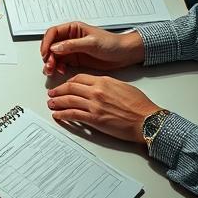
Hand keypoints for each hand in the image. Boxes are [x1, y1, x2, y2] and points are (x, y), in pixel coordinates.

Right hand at [41, 21, 143, 75]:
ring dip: (51, 63)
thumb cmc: (112, 43)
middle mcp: (71, 38)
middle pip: (51, 45)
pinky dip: (58, 68)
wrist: (124, 54)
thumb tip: (56, 47)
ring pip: (55, 55)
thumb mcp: (92, 43)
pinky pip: (61, 63)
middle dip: (48, 55)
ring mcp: (72, 50)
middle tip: (49, 65)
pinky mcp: (75, 60)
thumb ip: (72, 45)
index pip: (53, 33)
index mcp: (73, 29)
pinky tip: (61, 71)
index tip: (46, 53)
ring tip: (52, 70)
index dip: (46, 42)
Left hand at [47, 73, 161, 143]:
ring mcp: (94, 105)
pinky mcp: (94, 119)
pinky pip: (73, 115)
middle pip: (70, 88)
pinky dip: (63, 115)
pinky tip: (57, 115)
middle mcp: (96, 91)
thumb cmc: (139, 105)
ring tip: (51, 104)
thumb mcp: (123, 86)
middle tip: (52, 93)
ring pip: (69, 100)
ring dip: (57, 102)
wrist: (146, 120)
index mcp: (103, 81)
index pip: (79, 78)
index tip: (65, 85)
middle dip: (58, 91)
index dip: (68, 81)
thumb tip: (99, 87)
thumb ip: (108, 84)